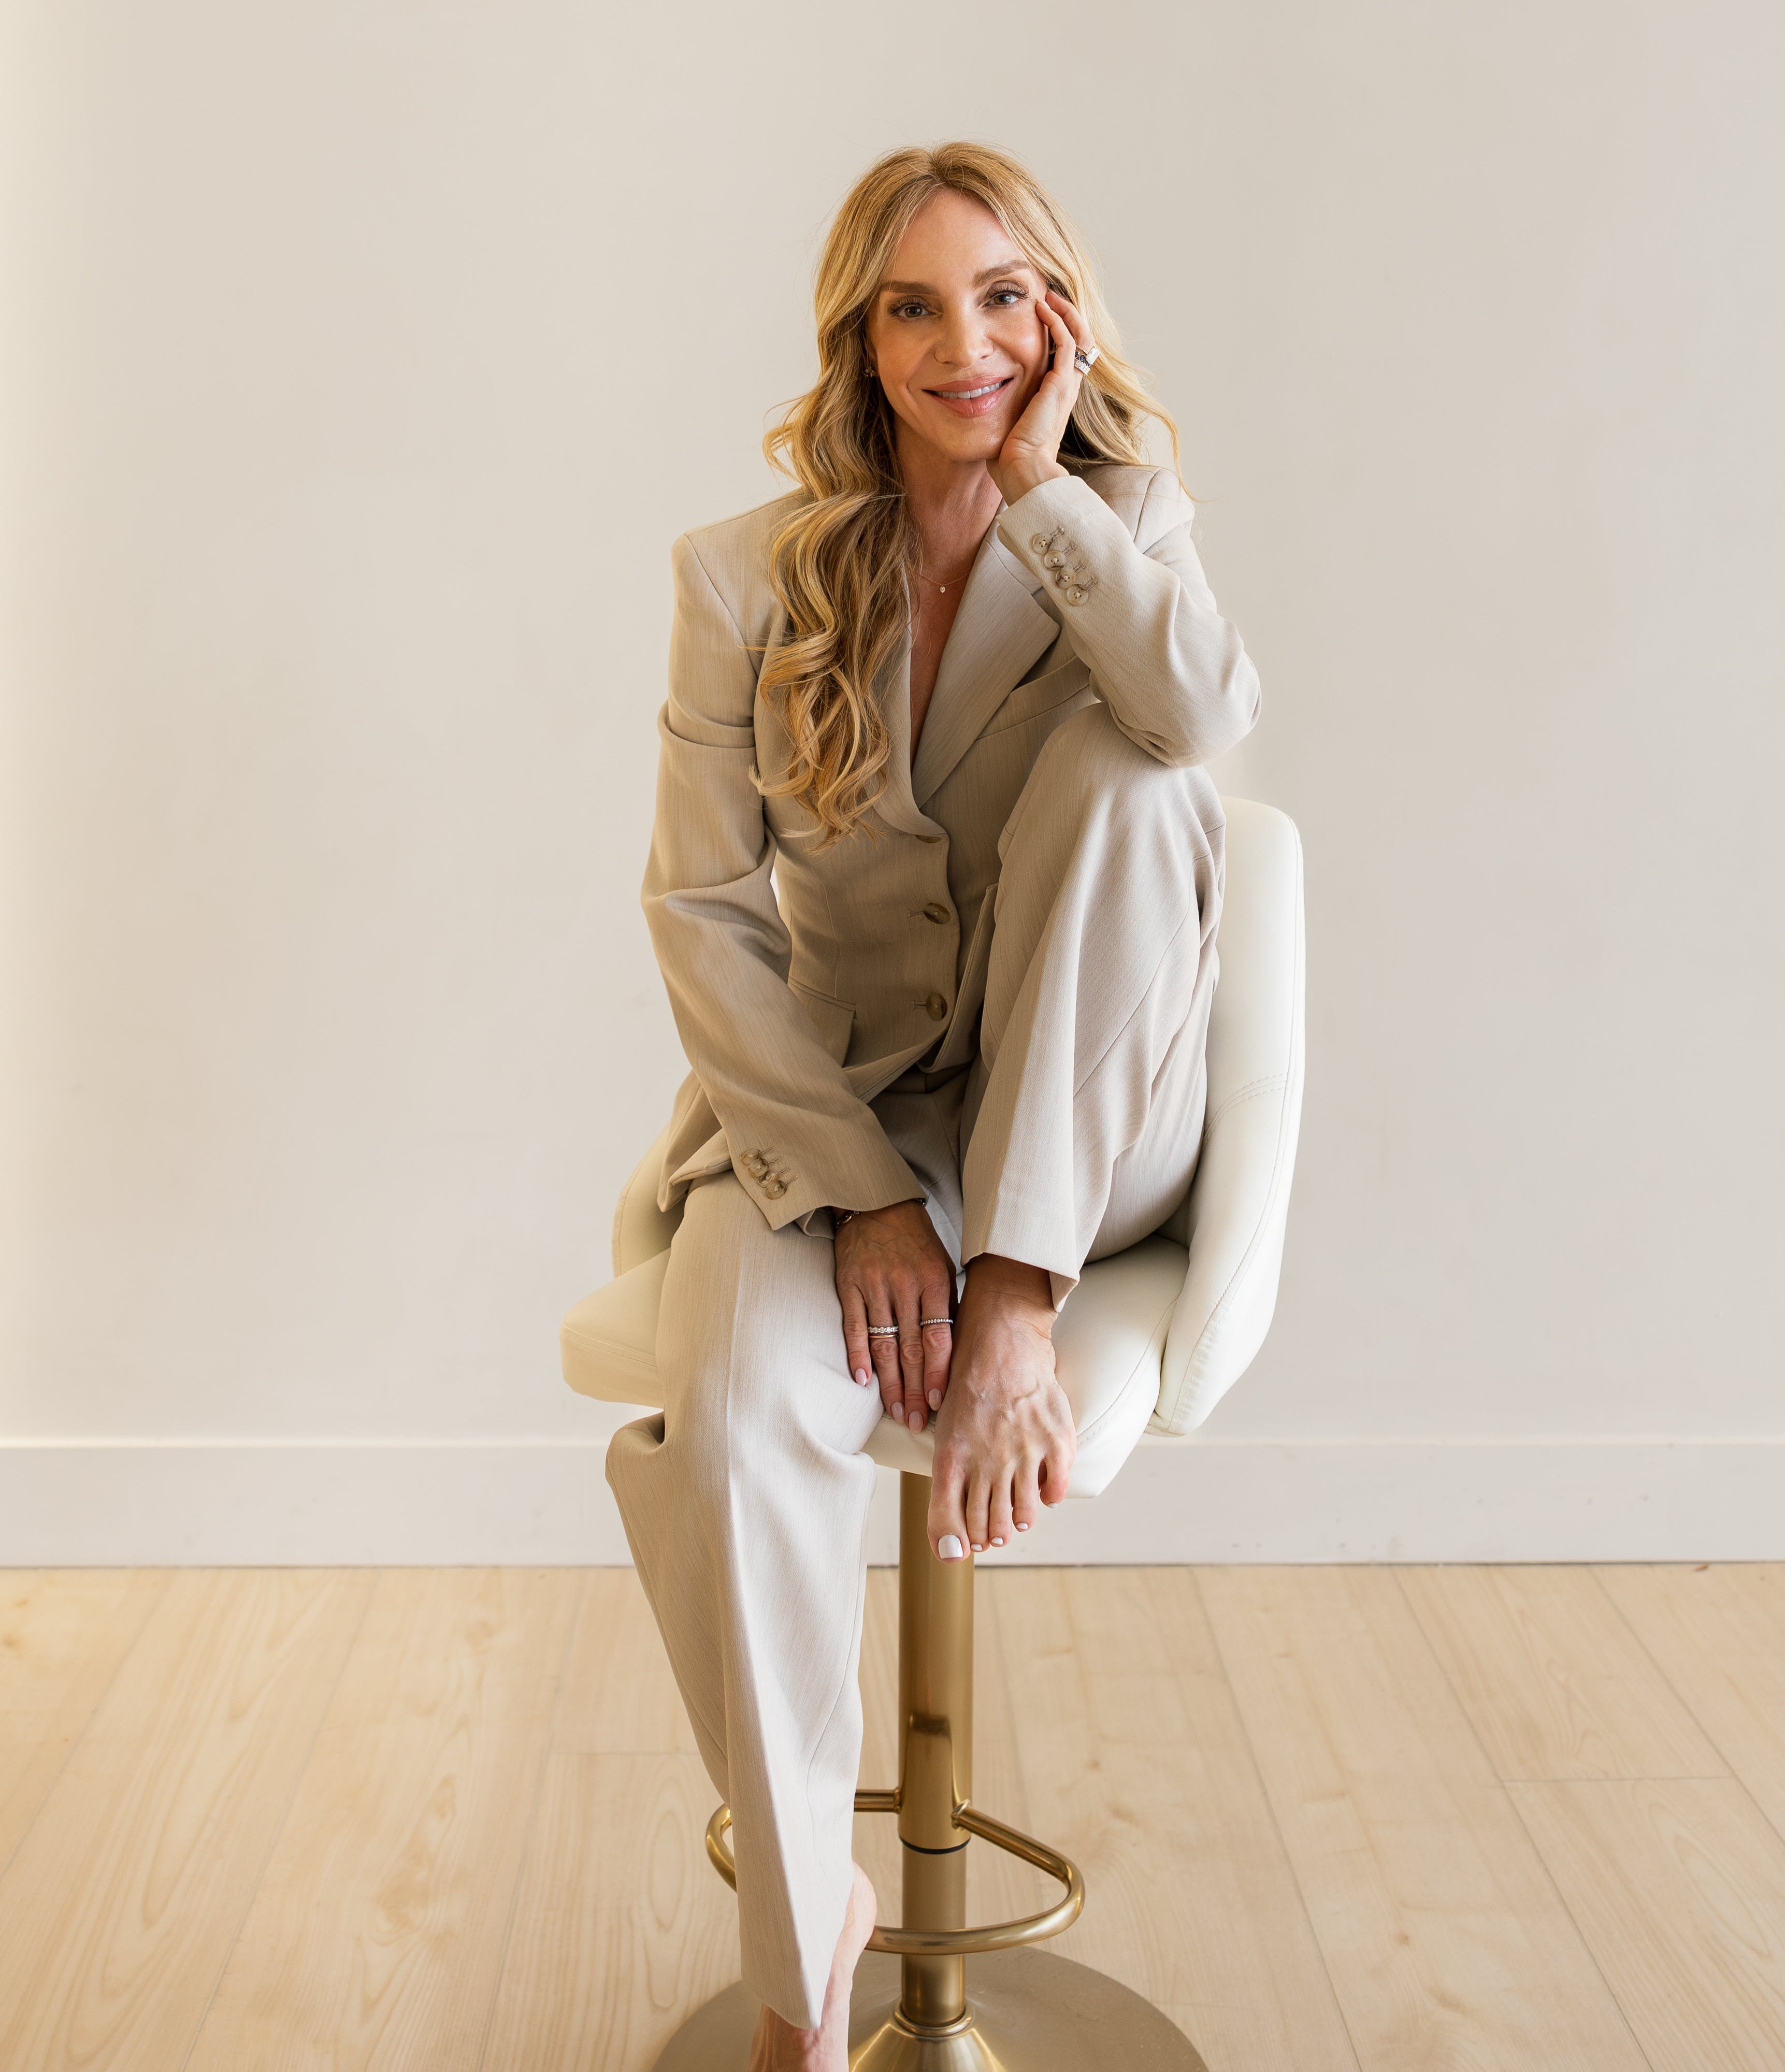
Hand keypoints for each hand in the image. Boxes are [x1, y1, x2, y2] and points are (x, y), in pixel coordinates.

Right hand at [834, 1201, 956, 1432]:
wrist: (876, 1202)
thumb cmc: (916, 1240)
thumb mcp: (942, 1264)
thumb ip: (947, 1304)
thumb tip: (955, 1351)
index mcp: (934, 1280)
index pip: (938, 1337)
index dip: (938, 1373)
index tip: (939, 1403)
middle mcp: (905, 1284)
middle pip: (911, 1348)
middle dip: (915, 1389)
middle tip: (915, 1421)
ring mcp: (874, 1285)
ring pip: (883, 1343)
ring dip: (889, 1382)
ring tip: (894, 1412)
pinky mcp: (848, 1283)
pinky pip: (853, 1326)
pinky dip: (857, 1355)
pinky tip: (862, 1381)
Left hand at [926, 1255, 1075, 1558]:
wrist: (1002, 1339)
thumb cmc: (968, 1384)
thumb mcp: (945, 1431)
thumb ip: (948, 1481)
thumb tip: (951, 1537)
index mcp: (952, 1458)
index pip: (950, 1524)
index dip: (958, 1545)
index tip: (965, 1548)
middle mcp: (987, 1461)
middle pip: (989, 1526)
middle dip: (990, 1536)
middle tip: (994, 1532)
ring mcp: (1023, 1452)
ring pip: (1023, 1516)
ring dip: (1019, 1523)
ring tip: (1018, 1517)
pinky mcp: (1055, 1441)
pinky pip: (1056, 1491)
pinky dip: (1049, 1498)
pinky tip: (1043, 1489)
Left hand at [987, 290, 1095, 507]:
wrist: (1022, 471)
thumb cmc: (1008, 458)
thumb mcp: (1004, 424)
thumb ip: (998, 408)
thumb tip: (972, 403)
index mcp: (1056, 399)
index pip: (1067, 358)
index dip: (1059, 334)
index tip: (1039, 316)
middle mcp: (1067, 389)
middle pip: (1081, 343)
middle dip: (1066, 317)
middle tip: (1047, 298)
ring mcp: (1067, 386)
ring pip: (1080, 336)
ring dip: (1065, 312)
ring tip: (1047, 296)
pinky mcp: (1061, 383)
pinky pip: (1067, 341)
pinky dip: (1058, 320)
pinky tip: (1041, 307)